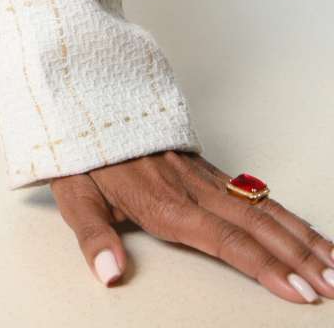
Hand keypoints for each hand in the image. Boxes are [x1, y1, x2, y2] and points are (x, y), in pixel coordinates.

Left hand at [53, 151, 333, 302]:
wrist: (84, 90)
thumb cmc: (81, 149)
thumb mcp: (74, 193)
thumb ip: (93, 236)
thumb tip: (110, 274)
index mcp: (164, 202)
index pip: (225, 240)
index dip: (263, 267)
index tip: (297, 290)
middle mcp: (191, 189)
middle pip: (258, 227)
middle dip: (301, 259)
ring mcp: (202, 177)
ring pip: (262, 209)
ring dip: (302, 239)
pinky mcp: (205, 169)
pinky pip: (253, 194)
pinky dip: (286, 216)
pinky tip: (307, 233)